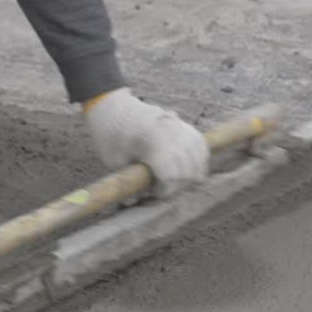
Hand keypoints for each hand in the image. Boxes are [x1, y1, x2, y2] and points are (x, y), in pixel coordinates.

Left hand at [85, 88, 209, 196]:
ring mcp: (181, 127)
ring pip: (199, 159)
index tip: (154, 192)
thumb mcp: (113, 160)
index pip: (171, 175)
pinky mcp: (185, 125)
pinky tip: (190, 170)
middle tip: (162, 189)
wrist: (115, 109)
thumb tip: (131, 202)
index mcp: (153, 142)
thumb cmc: (111, 135)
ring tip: (175, 181)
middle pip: (187, 170)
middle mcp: (172, 133)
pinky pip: (200, 146)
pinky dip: (199, 160)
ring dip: (190, 174)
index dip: (164, 190)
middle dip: (176, 185)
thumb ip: (126, 182)